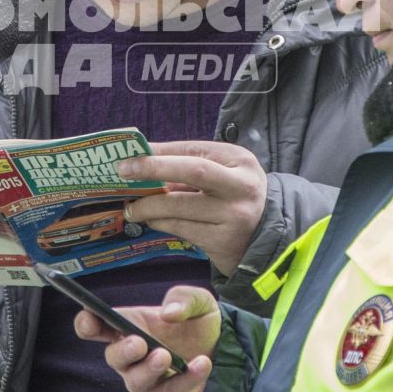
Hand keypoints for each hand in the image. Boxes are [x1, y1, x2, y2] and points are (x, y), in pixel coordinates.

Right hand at [75, 285, 219, 391]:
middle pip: (113, 358)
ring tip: (166, 356)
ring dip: (149, 369)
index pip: (96, 327)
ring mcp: (147, 384)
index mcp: (130, 328)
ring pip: (136, 382)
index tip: (91, 318)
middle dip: (123, 351)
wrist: (230, 358)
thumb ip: (185, 298)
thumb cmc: (202, 328)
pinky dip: (184, 381)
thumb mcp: (201, 303)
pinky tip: (201, 365)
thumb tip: (168, 313)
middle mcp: (132, 359)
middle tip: (139, 343)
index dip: (87, 323)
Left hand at [118, 140, 265, 276]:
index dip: (160, 151)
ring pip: (180, 206)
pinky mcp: (223, 241)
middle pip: (193, 170)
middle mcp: (240, 186)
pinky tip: (151, 220)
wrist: (269, 239)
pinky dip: (160, 222)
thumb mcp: (226, 174)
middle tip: (123, 170)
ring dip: (148, 205)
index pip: (194, 150)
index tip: (131, 154)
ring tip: (131, 207)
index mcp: (240, 161)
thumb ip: (191, 166)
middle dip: (154, 168)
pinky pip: (181, 228)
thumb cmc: (237, 198)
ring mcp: (233, 215)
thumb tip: (144, 159)